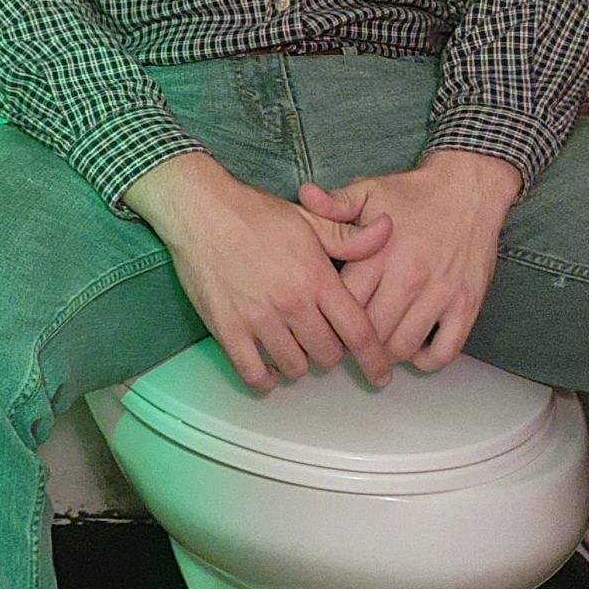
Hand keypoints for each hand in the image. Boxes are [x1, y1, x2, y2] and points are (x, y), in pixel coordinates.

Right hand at [125, 153, 396, 393]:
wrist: (200, 209)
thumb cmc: (254, 212)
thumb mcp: (307, 219)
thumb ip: (349, 236)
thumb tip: (388, 232)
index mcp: (316, 277)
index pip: (359, 332)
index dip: (375, 360)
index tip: (380, 375)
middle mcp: (291, 302)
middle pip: (328, 355)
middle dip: (330, 351)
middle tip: (319, 337)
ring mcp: (258, 318)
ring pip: (295, 366)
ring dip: (298, 362)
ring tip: (291, 344)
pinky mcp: (227, 328)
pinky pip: (254, 373)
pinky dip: (266, 379)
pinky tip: (268, 368)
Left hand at [296, 151, 519, 372]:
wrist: (468, 190)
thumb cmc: (412, 194)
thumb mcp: (367, 190)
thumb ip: (335, 202)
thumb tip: (304, 195)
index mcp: (378, 253)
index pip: (345, 302)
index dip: (330, 317)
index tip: (324, 320)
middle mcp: (409, 277)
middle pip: (371, 331)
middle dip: (354, 342)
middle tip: (346, 342)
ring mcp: (440, 294)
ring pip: (404, 346)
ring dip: (387, 353)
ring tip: (375, 346)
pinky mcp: (467, 306)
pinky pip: (444, 351)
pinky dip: (426, 360)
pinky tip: (413, 348)